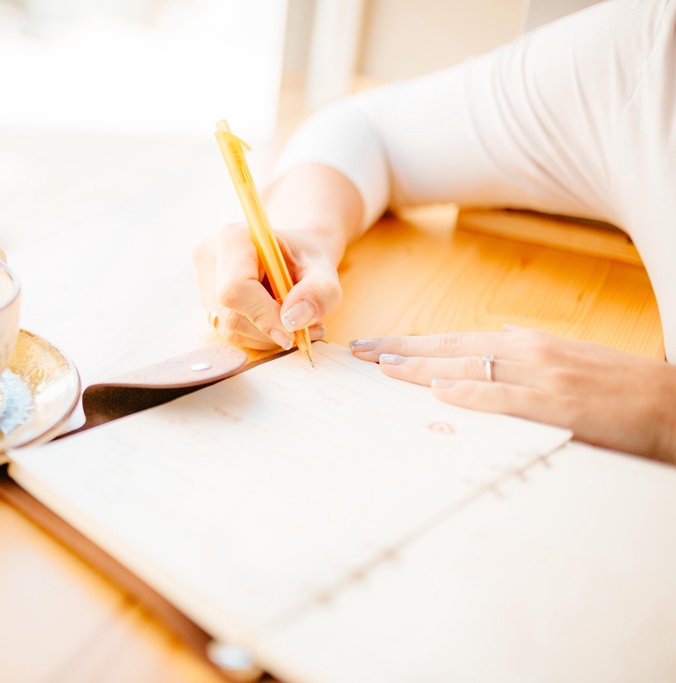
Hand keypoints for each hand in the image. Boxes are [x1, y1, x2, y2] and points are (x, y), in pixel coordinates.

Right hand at [193, 163, 363, 350]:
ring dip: (266, 335)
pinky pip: (229, 330)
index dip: (264, 317)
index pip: (235, 289)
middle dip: (270, 329)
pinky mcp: (206, 299)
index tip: (293, 331)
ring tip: (296, 324)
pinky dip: (258, 334)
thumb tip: (293, 321)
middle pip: (231, 314)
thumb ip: (318, 292)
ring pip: (230, 328)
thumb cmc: (306, 255)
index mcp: (233, 238)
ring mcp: (202, 280)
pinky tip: (277, 322)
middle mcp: (209, 258)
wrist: (293, 251)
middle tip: (306, 330)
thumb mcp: (324, 268)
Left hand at [349, 327, 675, 459]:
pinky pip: (504, 397)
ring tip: (381, 368)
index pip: (452, 339)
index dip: (410, 344)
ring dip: (420, 367)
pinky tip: (440, 394)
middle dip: (398, 350)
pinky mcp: (558, 403)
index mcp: (524, 343)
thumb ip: (526, 352)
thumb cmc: (616, 385)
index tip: (374, 347)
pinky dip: (472, 393)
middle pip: (447, 346)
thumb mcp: (566, 359)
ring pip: (466, 365)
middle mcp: (525, 352)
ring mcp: (540, 375)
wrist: (669, 403)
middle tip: (357, 352)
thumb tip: (492, 341)